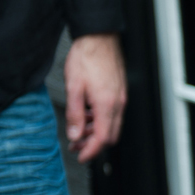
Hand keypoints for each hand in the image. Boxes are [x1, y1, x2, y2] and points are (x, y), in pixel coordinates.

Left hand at [63, 33, 126, 162]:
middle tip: (76, 145)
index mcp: (107, 104)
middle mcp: (118, 103)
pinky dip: (101, 120)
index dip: (92, 151)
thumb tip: (75, 134)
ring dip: (96, 132)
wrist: (100, 38)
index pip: (103, 138)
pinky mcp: (119, 92)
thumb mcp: (74, 87)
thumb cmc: (88, 57)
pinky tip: (88, 116)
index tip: (81, 156)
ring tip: (79, 131)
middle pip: (110, 135)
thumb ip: (75, 114)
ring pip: (112, 125)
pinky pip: (113, 114)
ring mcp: (121, 98)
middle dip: (93, 144)